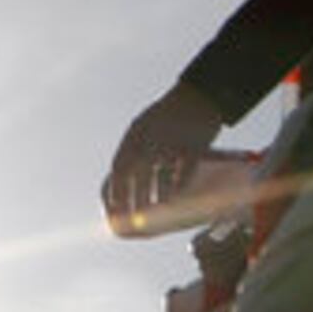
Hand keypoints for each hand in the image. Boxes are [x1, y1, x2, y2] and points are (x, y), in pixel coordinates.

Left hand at [101, 85, 223, 227]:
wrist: (199, 95)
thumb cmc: (169, 114)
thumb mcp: (144, 126)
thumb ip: (132, 148)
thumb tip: (120, 176)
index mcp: (135, 134)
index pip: (119, 166)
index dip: (115, 189)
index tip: (113, 207)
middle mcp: (150, 138)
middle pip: (137, 174)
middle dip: (134, 198)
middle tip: (134, 216)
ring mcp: (172, 141)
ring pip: (161, 174)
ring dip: (157, 193)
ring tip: (157, 206)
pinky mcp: (194, 145)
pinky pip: (185, 170)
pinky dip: (179, 184)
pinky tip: (177, 194)